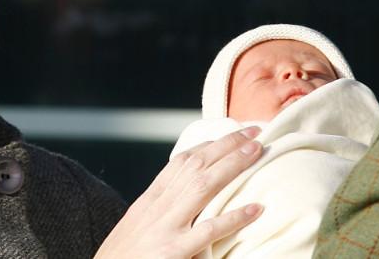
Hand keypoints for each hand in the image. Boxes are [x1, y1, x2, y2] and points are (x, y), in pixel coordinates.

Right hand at [95, 126, 264, 258]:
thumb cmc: (120, 258)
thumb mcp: (136, 225)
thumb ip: (159, 210)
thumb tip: (184, 199)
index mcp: (149, 200)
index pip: (181, 163)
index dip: (209, 146)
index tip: (231, 135)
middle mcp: (157, 207)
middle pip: (196, 166)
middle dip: (227, 146)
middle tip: (254, 133)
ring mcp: (166, 227)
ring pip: (204, 186)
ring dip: (234, 166)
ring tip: (258, 153)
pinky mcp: (173, 251)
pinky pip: (209, 230)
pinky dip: (234, 217)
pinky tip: (255, 209)